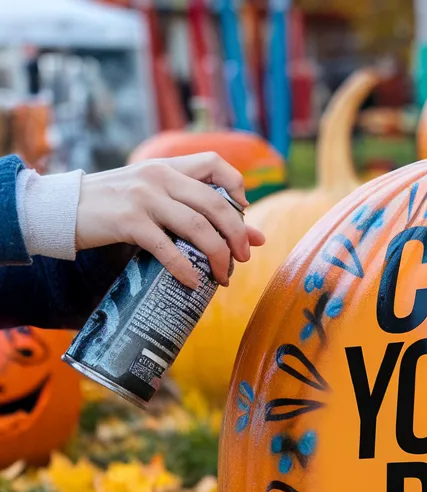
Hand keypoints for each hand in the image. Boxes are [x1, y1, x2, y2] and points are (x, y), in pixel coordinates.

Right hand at [74, 152, 266, 287]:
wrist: (61, 208)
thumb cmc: (113, 206)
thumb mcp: (153, 197)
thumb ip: (194, 210)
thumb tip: (256, 238)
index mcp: (167, 166)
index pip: (214, 163)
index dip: (236, 186)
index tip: (243, 211)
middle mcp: (158, 177)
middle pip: (215, 203)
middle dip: (236, 234)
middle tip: (243, 257)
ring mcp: (143, 198)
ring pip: (197, 227)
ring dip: (217, 256)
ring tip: (223, 276)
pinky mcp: (128, 222)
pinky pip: (167, 248)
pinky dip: (185, 268)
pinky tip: (193, 282)